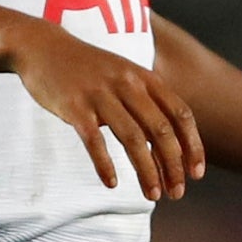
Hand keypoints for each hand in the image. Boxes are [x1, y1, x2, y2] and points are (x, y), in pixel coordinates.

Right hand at [2, 19, 205, 200]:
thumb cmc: (89, 69)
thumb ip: (147, 103)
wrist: (44, 47)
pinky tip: (112, 183)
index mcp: (146, 78)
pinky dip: (105, 164)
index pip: (181, 114)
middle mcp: (128, 84)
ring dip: (146, 171)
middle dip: (173, 165)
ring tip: (153, 195)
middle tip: (176, 193)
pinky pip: (94, 140)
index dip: (192, 145)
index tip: (196, 173)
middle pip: (160, 130)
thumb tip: (168, 144)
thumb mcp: (126, 76)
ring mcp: (101, 94)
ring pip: (132, 138)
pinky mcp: (74, 106)